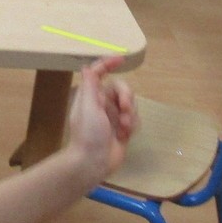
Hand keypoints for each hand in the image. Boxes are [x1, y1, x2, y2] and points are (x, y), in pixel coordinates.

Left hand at [64, 57, 138, 180]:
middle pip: (121, 88)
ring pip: (131, 104)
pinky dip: (132, 125)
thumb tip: (87, 66)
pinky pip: (134, 119)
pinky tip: (125, 135)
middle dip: (127, 97)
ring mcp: (113, 117)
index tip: (122, 59)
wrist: (93, 163)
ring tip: (123, 128)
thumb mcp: (88, 106)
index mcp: (91, 96)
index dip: (109, 64)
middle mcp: (102, 104)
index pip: (99, 73)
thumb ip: (90, 85)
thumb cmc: (88, 134)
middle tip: (125, 108)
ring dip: (130, 115)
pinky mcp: (122, 129)